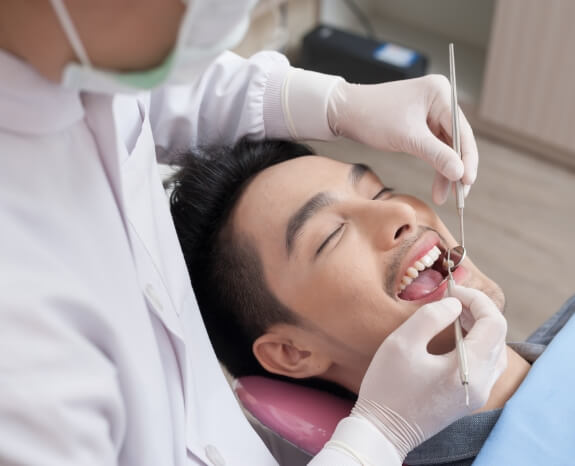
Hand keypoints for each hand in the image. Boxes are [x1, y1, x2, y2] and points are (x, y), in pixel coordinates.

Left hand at [327, 76, 477, 203]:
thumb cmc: (373, 117)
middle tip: (460, 196)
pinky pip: (435, 148)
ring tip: (446, 196)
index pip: (462, 130)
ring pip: (447, 147)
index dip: (467, 158)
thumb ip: (436, 155)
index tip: (467, 181)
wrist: (346, 112)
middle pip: (458, 140)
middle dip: (458, 168)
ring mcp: (432, 112)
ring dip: (447, 172)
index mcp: (441, 92)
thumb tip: (461, 174)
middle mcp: (440, 99)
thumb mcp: (407, 138)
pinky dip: (436, 166)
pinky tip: (439, 187)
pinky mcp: (422, 124)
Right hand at [351, 288, 506, 459]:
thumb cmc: (388, 386)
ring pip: (494, 350)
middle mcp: (482, 383)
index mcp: (470, 369)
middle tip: (451, 299)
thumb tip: (454, 304)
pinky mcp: (468, 398)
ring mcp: (477, 393)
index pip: (494, 323)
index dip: (477, 299)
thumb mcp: (402, 343)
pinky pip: (485, 364)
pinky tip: (455, 336)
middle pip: (497, 336)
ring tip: (454, 314)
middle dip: (478, 310)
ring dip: (479, 327)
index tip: (453, 290)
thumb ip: (431, 317)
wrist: (382, 430)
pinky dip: (475, 343)